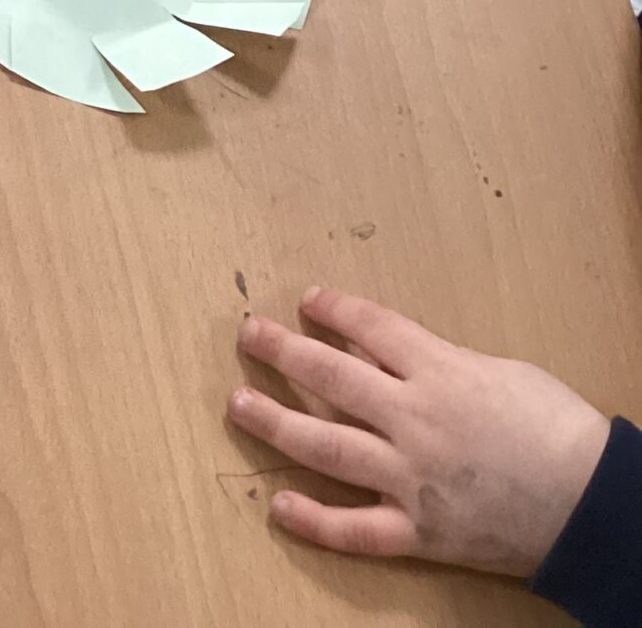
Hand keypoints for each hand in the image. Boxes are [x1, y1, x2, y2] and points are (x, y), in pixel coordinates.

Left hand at [231, 287, 608, 576]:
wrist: (594, 505)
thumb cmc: (558, 428)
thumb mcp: (499, 371)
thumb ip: (441, 363)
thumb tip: (392, 356)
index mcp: (439, 372)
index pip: (369, 328)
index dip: (333, 309)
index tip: (308, 299)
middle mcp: (414, 419)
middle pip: (331, 376)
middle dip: (284, 351)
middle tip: (249, 335)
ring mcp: (411, 478)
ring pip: (326, 446)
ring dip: (276, 423)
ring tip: (238, 404)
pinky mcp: (419, 531)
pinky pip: (356, 530)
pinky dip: (314, 522)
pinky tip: (279, 507)